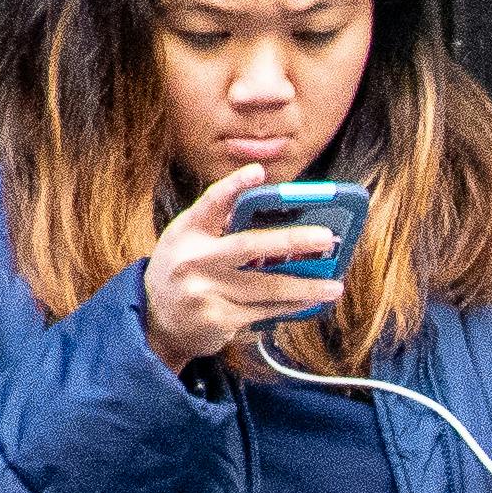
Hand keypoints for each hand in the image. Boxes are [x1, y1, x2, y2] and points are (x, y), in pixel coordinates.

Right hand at [136, 165, 347, 371]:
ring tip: (334, 285)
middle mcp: (194, 259)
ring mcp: (205, 291)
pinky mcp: (218, 318)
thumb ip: (221, 226)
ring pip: (267, 286)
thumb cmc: (184, 273)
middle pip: (250, 246)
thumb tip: (280, 221)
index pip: (211, 203)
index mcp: (187, 231)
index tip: (259, 171)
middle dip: (293, 240)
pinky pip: (264, 309)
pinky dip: (292, 306)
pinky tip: (311, 301)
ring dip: (306, 286)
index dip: (235, 185)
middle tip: (327, 238)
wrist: (157, 321)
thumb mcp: (189, 242)